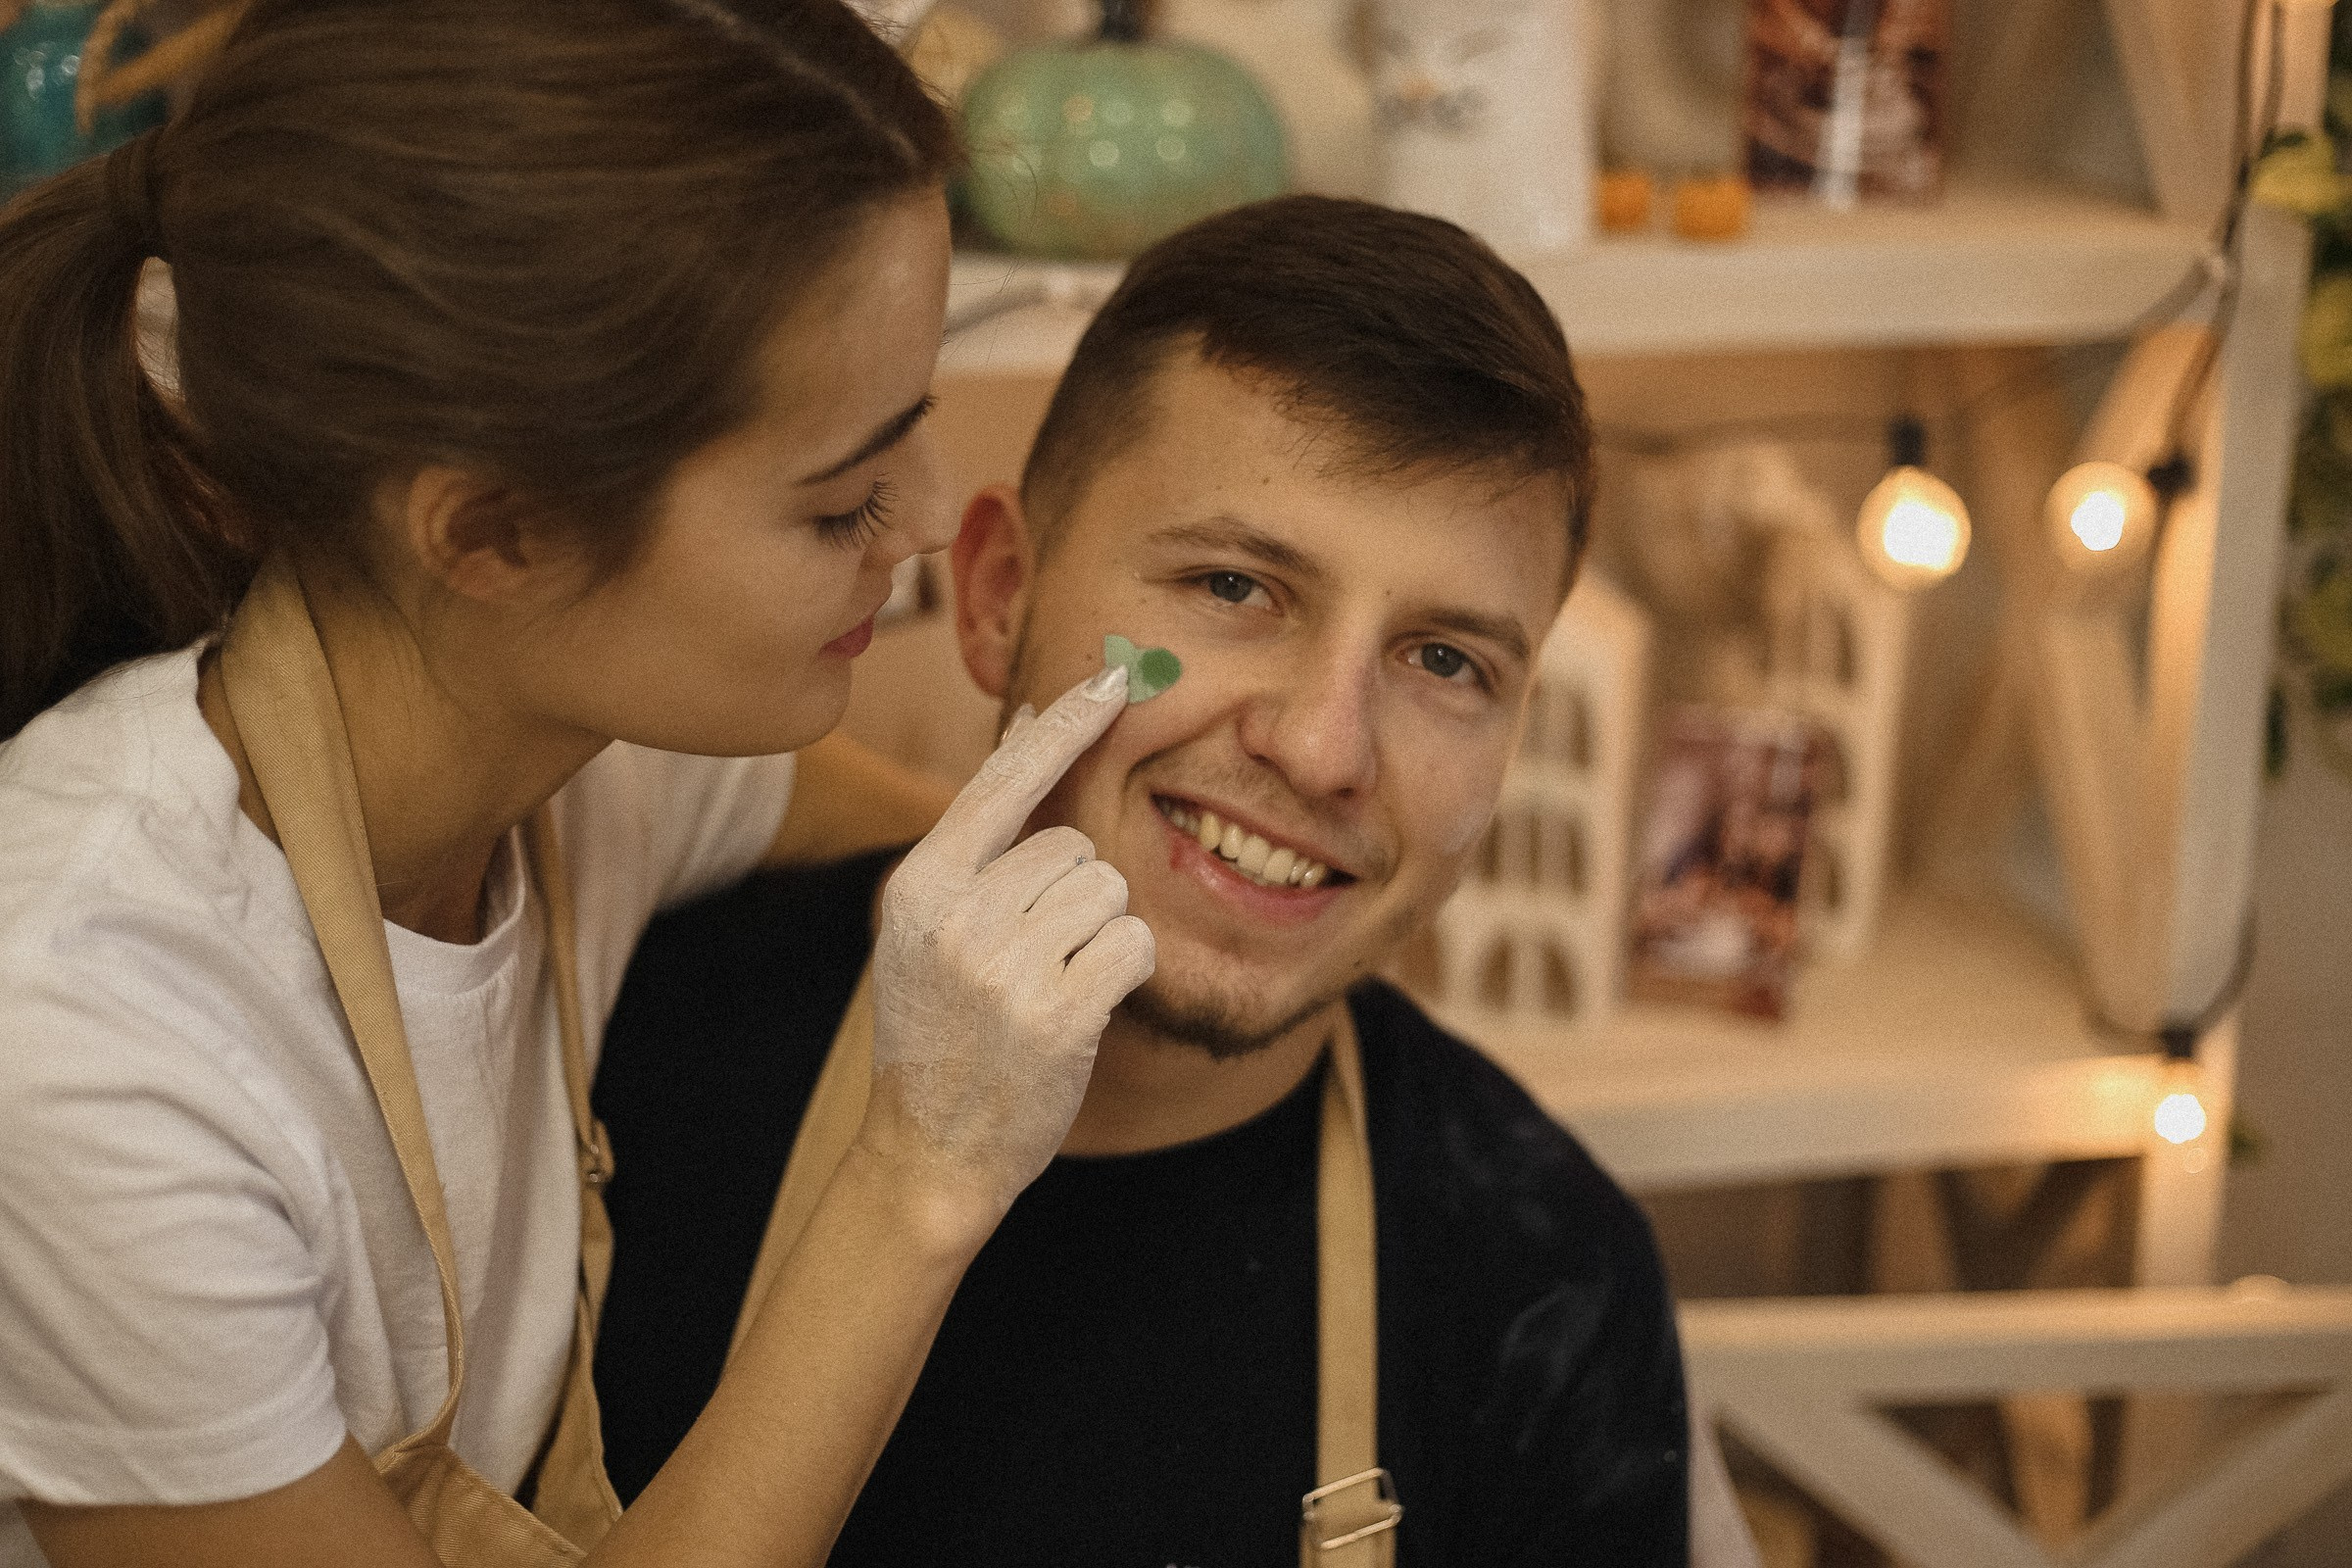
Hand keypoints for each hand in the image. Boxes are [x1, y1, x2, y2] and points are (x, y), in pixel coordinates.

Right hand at [858, 663, 1153, 1230]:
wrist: (928, 1154)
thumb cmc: (944, 1034)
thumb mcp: (929, 931)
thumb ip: (978, 845)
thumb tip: (1032, 728)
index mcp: (919, 885)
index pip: (1003, 780)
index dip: (1064, 725)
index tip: (1112, 676)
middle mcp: (957, 914)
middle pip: (1073, 847)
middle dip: (1072, 898)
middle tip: (1027, 967)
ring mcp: (1005, 965)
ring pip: (1108, 890)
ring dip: (1097, 937)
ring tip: (1045, 990)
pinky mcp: (1058, 1012)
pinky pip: (1133, 942)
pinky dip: (1121, 973)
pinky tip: (1078, 1013)